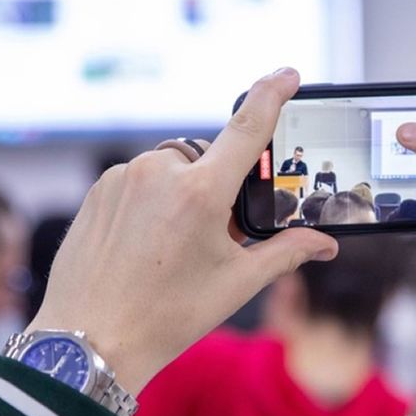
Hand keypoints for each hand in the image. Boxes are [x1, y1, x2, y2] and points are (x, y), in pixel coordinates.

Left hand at [28, 68, 338, 394]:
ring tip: (172, 247)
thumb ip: (285, 253)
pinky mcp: (98, 190)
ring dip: (182, 193)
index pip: (248, 126)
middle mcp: (160, 173)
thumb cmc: (166, 316)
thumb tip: (325, 244)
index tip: (288, 74)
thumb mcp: (235, 284)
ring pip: (170, 168)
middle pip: (207, 155)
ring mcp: (123, 178)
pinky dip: (150, 202)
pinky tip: (145, 245)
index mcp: (201, 192)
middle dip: (218, 183)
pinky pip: (137, 180)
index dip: (272, 94)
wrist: (90, 341)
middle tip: (215, 232)